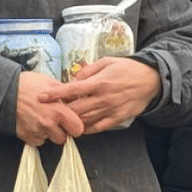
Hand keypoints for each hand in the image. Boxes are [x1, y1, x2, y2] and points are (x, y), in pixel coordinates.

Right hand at [15, 71, 83, 145]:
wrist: (3, 91)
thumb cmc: (26, 84)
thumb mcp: (50, 82)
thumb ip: (66, 94)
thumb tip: (77, 99)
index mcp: (57, 111)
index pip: (78, 129)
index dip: (75, 125)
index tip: (71, 121)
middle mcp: (47, 124)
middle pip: (63, 138)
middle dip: (61, 130)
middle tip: (55, 119)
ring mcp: (36, 131)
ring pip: (49, 140)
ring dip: (48, 132)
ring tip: (42, 118)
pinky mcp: (25, 136)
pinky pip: (37, 141)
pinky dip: (37, 135)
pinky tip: (33, 122)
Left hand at [37, 57, 160, 134]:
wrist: (151, 80)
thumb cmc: (128, 68)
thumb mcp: (107, 62)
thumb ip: (88, 70)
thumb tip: (73, 79)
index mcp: (98, 82)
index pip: (70, 90)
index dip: (54, 94)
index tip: (40, 97)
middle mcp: (103, 98)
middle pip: (74, 109)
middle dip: (60, 111)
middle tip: (50, 111)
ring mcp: (110, 110)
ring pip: (84, 120)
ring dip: (71, 121)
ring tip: (61, 121)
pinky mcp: (118, 119)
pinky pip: (98, 128)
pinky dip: (86, 129)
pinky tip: (79, 128)